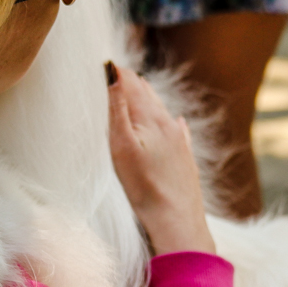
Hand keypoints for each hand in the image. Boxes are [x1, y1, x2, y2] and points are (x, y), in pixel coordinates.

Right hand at [105, 62, 215, 255]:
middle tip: (114, 74)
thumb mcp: (121, 144)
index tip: (102, 65)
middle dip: (130, 83)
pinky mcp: (185, 158)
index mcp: (151, 117)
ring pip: (161, 111)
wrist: (177, 222)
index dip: (116, 73)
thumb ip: (118, 107)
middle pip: (147, 94)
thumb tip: (113, 72)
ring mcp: (180, 141)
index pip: (131, 83)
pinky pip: (177, 132)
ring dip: (146, 99)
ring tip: (135, 89)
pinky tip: (177, 122)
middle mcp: (169, 124)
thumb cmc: (144, 186)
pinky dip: (169, 122)